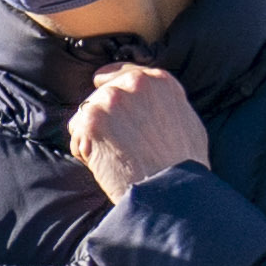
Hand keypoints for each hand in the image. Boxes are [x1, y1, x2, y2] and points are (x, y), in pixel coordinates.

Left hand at [67, 64, 206, 201]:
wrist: (172, 191)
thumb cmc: (184, 165)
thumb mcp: (187, 121)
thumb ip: (163, 102)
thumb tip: (148, 99)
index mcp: (159, 80)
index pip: (121, 74)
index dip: (111, 88)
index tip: (108, 100)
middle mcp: (134, 84)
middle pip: (100, 96)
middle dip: (105, 121)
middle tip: (125, 148)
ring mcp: (110, 100)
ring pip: (85, 117)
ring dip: (94, 138)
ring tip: (120, 159)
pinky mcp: (91, 121)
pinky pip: (78, 139)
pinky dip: (87, 155)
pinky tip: (109, 166)